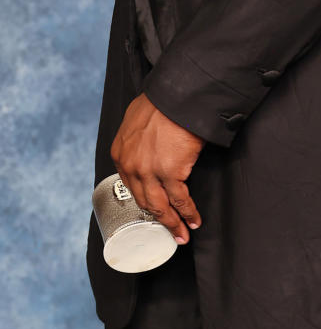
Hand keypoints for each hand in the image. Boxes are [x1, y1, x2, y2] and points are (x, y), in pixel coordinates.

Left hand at [110, 95, 204, 244]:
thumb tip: (148, 146)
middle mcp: (131, 166)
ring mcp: (150, 172)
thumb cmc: (162, 101)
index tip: (154, 209)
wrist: (179, 95)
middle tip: (168, 231)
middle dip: (157, 218)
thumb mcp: (136, 118)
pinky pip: (180, 199)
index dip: (144, 200)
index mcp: (120, 153)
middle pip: (144, 200)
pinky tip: (193, 220)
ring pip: (160, 206)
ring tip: (182, 233)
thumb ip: (137, 137)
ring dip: (172, 222)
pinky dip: (187, 212)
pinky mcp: (171, 172)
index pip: (131, 185)